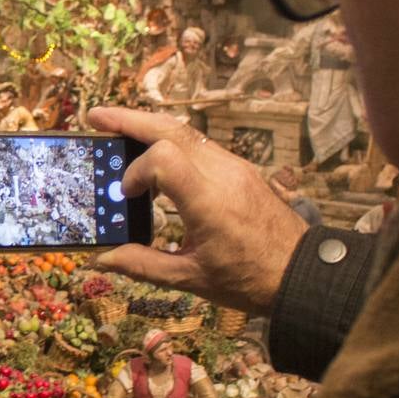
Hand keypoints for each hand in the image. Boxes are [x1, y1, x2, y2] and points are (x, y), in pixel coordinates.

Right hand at [87, 106, 308, 315]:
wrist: (302, 272)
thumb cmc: (249, 280)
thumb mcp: (190, 279)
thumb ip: (143, 265)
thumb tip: (103, 258)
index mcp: (209, 202)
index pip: (163, 158)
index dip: (136, 170)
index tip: (127, 194)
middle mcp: (222, 174)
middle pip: (171, 128)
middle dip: (129, 119)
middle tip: (96, 117)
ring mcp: (234, 167)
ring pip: (186, 131)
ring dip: (150, 126)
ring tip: (119, 129)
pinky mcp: (241, 168)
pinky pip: (200, 144)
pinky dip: (171, 141)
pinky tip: (156, 154)